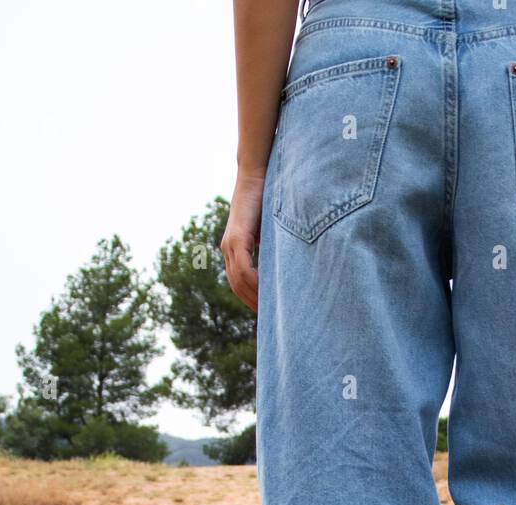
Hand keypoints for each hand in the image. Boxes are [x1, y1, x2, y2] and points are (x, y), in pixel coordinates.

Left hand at [221, 171, 264, 312]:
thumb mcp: (270, 230)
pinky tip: (265, 292)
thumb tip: (287, 266)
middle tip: (270, 320)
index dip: (251, 299)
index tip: (266, 313)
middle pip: (237, 286)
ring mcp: (230, 243)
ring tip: (270, 311)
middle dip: (252, 304)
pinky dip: (253, 282)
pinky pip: (242, 268)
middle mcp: (228, 248)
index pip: (240, 282)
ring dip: (254, 297)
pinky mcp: (236, 237)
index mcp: (235, 248)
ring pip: (239, 280)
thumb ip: (272, 248)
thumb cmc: (266, 198)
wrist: (256, 173)